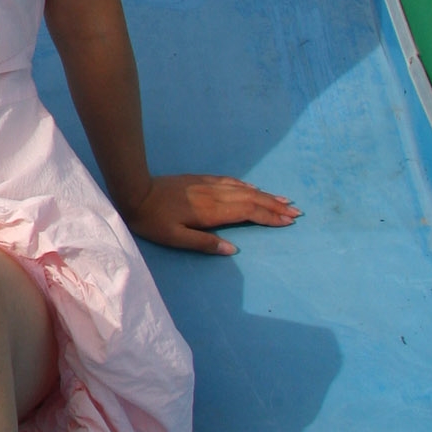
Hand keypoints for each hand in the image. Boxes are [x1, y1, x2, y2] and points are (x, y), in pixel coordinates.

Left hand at [122, 174, 299, 255]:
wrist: (135, 191)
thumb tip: (233, 250)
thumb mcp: (175, 238)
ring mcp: (209, 186)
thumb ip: (204, 244)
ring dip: (265, 195)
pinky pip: (230, 182)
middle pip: (252, 199)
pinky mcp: (201, 180)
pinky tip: (253, 187)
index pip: (249, 213)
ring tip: (284, 200)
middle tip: (296, 212)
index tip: (289, 221)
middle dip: (275, 206)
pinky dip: (246, 186)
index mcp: (212, 212)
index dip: (270, 217)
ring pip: (244, 189)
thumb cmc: (153, 220)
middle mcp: (216, 196)